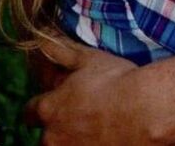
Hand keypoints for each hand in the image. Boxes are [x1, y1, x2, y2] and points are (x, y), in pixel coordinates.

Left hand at [23, 36, 151, 144]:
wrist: (145, 110)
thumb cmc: (115, 81)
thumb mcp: (86, 58)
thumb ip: (59, 50)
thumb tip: (41, 39)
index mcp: (49, 110)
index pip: (30, 112)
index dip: (41, 106)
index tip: (54, 102)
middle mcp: (52, 138)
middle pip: (46, 137)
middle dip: (58, 128)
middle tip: (81, 115)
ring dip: (73, 140)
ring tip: (97, 126)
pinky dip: (92, 145)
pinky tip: (107, 137)